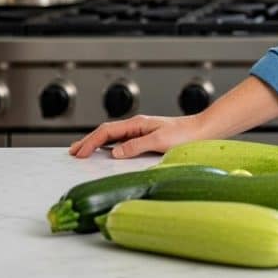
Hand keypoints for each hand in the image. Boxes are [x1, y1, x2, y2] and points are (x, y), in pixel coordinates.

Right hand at [69, 113, 206, 159]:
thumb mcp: (159, 141)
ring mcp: (143, 131)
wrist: (204, 130)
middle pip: (107, 132)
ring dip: (97, 143)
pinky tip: (108, 153)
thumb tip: (115, 153)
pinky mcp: (148, 138)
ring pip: (113, 136)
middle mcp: (138, 126)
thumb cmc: (186, 135)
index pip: (107, 131)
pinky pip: (123, 141)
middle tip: (73, 152)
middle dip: (88, 141)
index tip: (78, 153)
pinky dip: (110, 146)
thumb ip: (136, 146)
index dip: (90, 141)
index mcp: (138, 124)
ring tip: (84, 152)